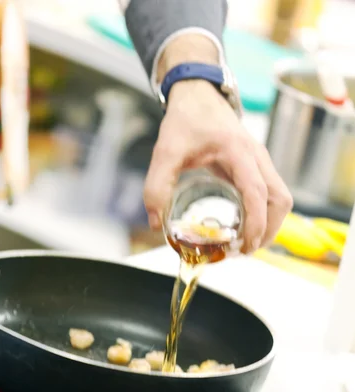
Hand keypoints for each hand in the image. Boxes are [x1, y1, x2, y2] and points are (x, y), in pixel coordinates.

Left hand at [145, 38, 292, 252]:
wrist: (198, 95)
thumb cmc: (185, 120)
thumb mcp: (165, 152)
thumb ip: (156, 187)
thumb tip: (155, 223)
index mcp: (238, 152)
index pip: (257, 192)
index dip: (256, 222)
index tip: (246, 244)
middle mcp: (256, 157)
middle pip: (280, 199)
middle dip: (269, 230)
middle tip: (245, 251)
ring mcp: (260, 162)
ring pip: (281, 198)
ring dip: (270, 224)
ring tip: (246, 243)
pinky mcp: (257, 166)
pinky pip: (270, 194)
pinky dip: (264, 214)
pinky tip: (243, 227)